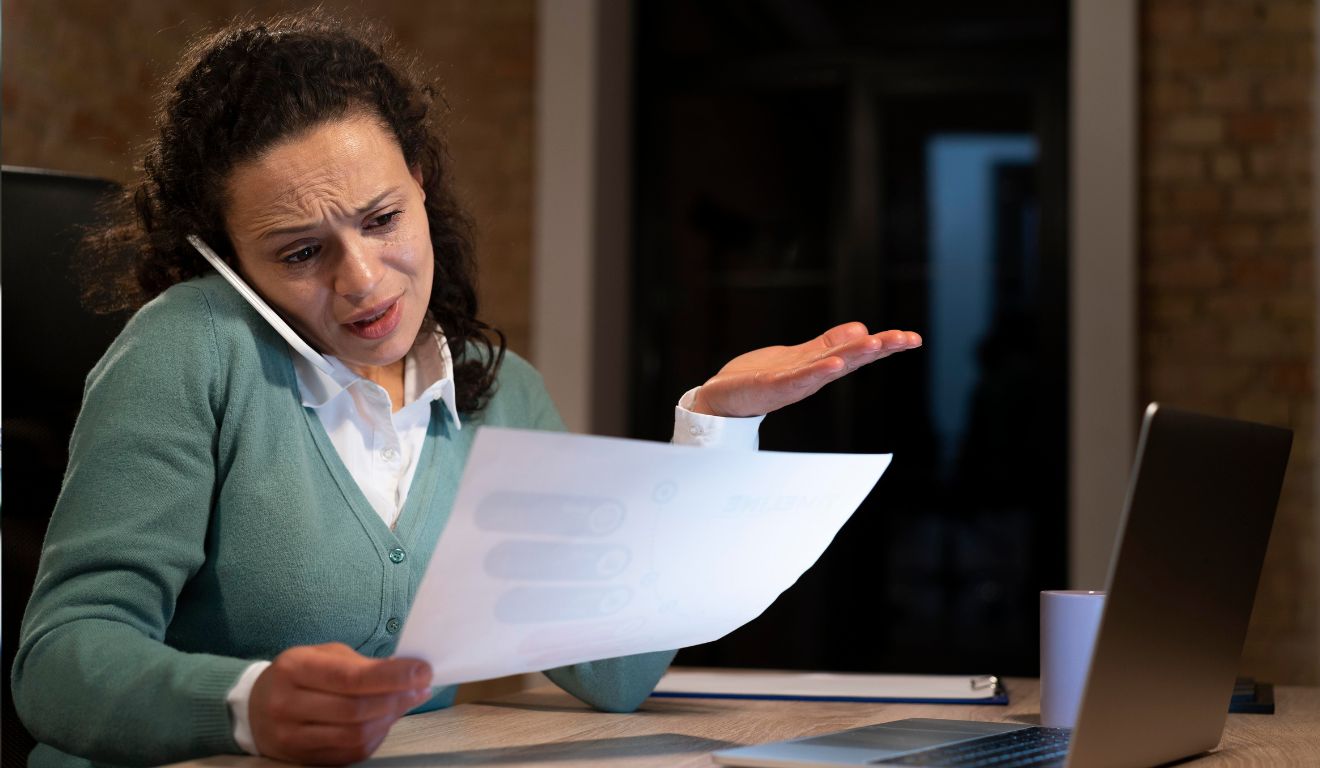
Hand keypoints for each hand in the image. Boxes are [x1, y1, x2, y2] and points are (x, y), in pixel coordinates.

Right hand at [249, 642, 433, 764]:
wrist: (255, 708)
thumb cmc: (299, 674)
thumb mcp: (323, 656)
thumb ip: (362, 664)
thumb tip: (409, 674)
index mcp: (294, 669)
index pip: (351, 677)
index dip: (392, 676)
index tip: (423, 670)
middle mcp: (286, 705)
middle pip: (355, 710)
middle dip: (396, 698)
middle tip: (420, 687)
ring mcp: (291, 737)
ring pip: (354, 735)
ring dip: (389, 719)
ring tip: (406, 701)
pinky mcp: (301, 759)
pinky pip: (348, 753)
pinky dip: (375, 737)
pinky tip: (385, 721)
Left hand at [691, 322, 921, 417]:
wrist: (723, 397)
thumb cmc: (760, 378)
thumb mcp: (800, 356)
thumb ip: (827, 344)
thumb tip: (861, 329)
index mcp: (820, 366)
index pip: (857, 352)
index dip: (885, 345)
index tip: (913, 338)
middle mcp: (812, 375)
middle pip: (851, 358)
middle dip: (879, 348)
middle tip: (907, 339)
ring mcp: (793, 381)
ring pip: (829, 366)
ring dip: (854, 356)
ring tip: (876, 343)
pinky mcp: (771, 385)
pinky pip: (797, 378)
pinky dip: (816, 372)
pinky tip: (833, 363)